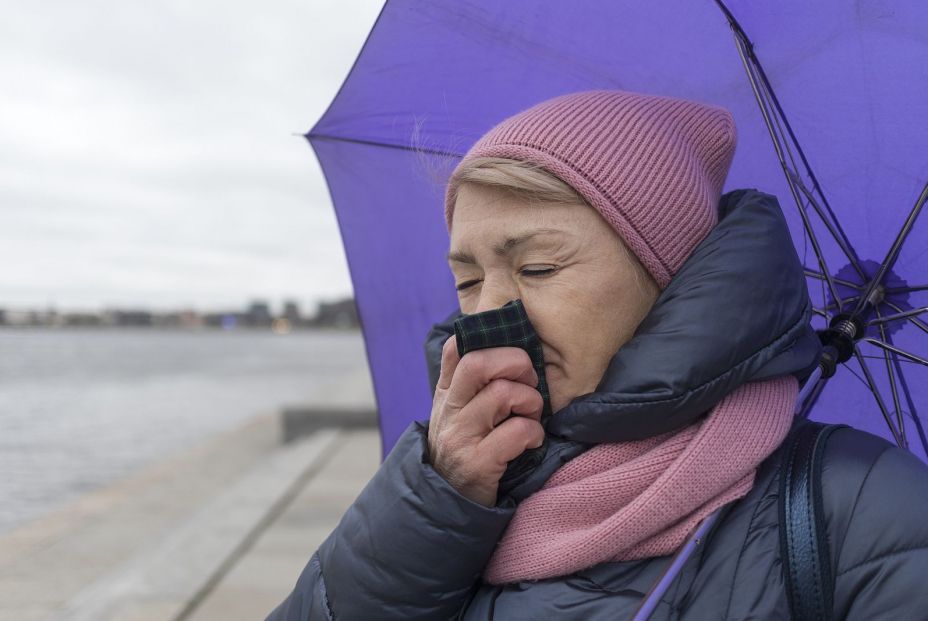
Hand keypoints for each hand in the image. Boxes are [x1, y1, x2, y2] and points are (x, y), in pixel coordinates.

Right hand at [427, 336, 544, 505]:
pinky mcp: (477, 463)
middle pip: (479, 362)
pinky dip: (534, 433)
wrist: (447, 508)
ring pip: (502, 394)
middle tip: (529, 381)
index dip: (488, 338)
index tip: (511, 354)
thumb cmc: (465, 454)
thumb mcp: (458, 418)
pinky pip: (517, 431)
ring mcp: (460, 437)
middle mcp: (449, 412)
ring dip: (530, 402)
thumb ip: (474, 389)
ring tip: (531, 416)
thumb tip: (512, 354)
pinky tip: (531, 441)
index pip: (456, 348)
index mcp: (445, 395)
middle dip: (516, 363)